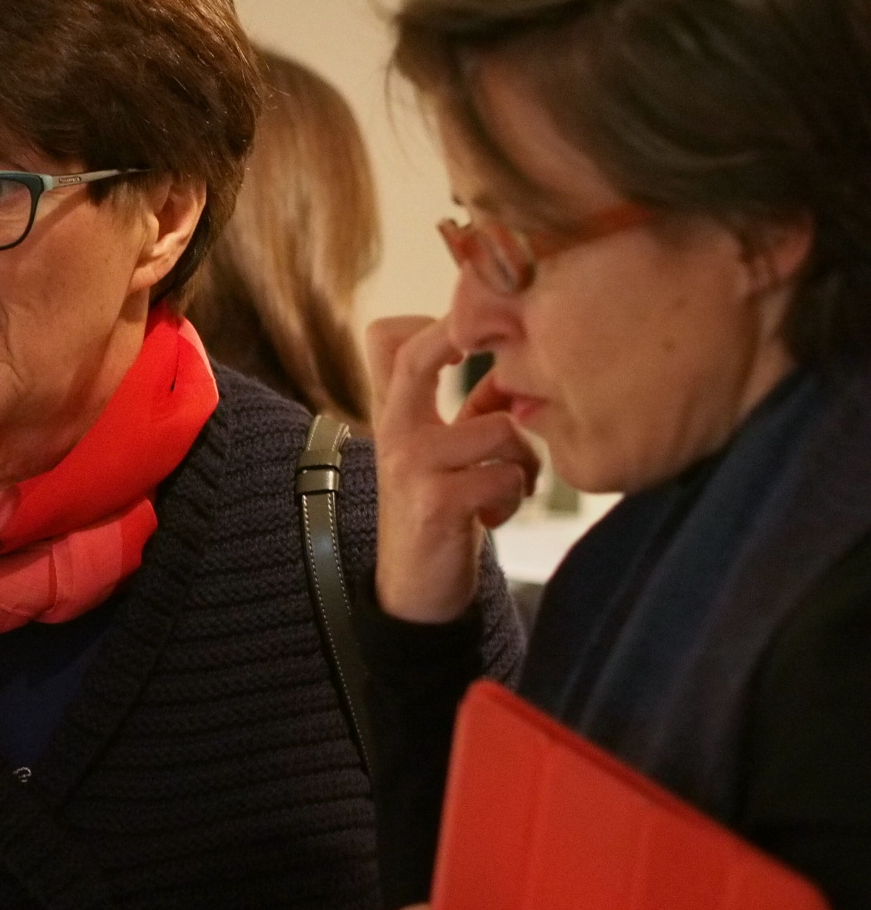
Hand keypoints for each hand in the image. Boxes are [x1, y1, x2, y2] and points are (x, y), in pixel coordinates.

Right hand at [367, 316, 539, 621]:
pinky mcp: (436, 503)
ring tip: (507, 486)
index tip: (470, 328)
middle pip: (415, 355)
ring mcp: (410, 465)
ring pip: (499, 428)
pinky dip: (514, 498)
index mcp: (393, 412)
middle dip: (460, 339)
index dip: (431, 320)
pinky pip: (505, 477)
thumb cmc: (438, 510)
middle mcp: (392, 431)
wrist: (415, 590)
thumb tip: (514, 366)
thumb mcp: (436, 451)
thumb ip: (460, 407)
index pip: (386, 339)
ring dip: (523, 460)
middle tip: (494, 352)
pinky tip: (493, 516)